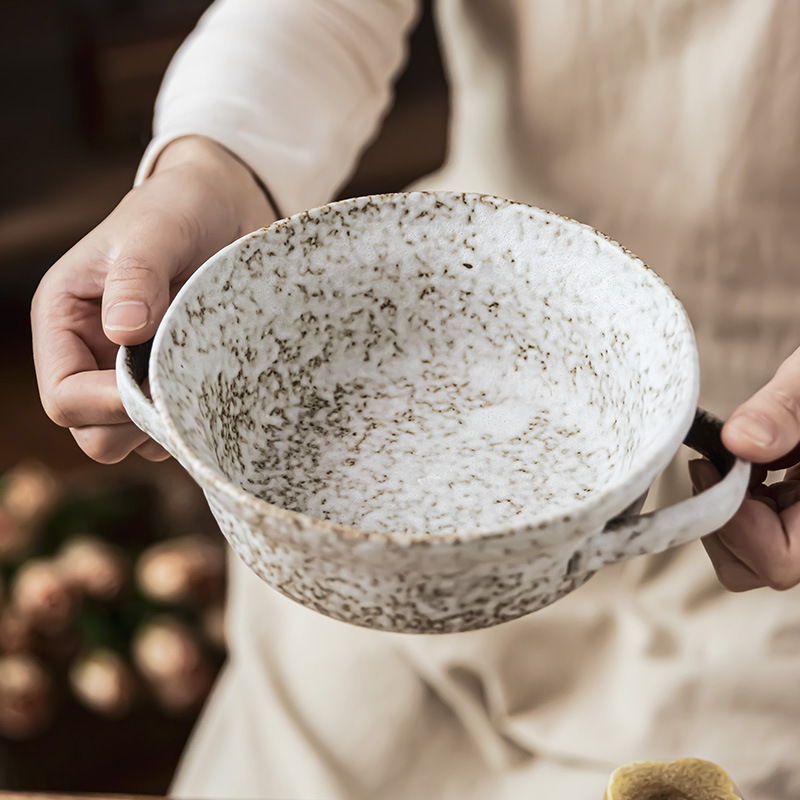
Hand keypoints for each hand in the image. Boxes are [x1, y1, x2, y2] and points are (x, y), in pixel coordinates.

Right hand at [32, 136, 275, 462]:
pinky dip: (197, 414)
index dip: (104, 407)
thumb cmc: (179, 209)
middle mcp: (91, 355)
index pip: (63, 398)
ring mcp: (131, 374)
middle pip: (95, 435)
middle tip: (183, 385)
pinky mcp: (170, 380)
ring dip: (172, 419)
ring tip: (205, 370)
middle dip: (136, 423)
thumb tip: (122, 333)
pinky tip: (219, 376)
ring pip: (138, 439)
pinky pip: (176, 426)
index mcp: (65, 321)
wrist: (223, 208)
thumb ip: (138, 277)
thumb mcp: (155, 231)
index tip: (153, 388)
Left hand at [689, 348, 799, 590]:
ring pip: (755, 554)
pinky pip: (761, 527)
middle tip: (715, 466)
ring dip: (731, 508)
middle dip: (727, 520)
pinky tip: (751, 460)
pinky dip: (740, 497)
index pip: (780, 561)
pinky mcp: (799, 510)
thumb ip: (782, 410)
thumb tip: (740, 441)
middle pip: (762, 567)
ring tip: (738, 459)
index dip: (738, 525)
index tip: (716, 470)